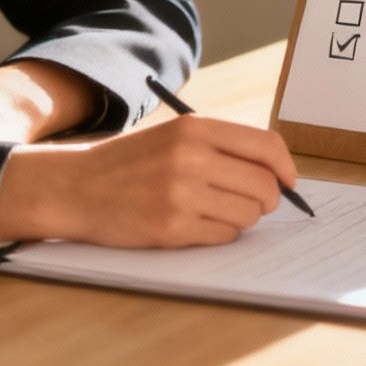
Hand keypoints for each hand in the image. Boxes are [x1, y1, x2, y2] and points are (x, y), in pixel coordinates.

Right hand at [0, 115, 298, 247]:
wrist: (77, 186)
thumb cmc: (131, 163)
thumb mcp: (174, 136)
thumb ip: (221, 147)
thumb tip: (277, 172)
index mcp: (194, 128)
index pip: (266, 146)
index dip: (286, 167)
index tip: (288, 181)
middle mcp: (190, 157)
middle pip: (264, 185)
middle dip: (267, 199)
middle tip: (253, 203)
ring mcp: (181, 194)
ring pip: (248, 215)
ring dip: (241, 218)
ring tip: (214, 211)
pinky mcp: (171, 227)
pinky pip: (224, 236)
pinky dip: (220, 234)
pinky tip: (195, 224)